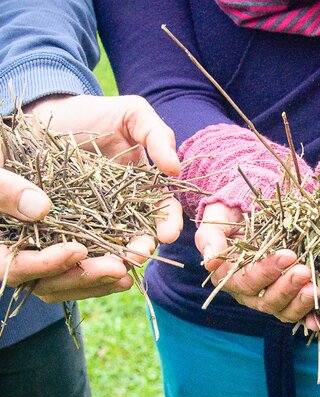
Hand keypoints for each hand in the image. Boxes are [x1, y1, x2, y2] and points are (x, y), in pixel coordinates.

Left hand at [1, 94, 182, 302]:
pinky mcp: (64, 221)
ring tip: (112, 263)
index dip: (168, 222)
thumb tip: (175, 170)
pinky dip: (80, 253)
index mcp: (144, 187)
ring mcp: (94, 217)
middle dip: (141, 247)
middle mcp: (123, 208)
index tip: (167, 233)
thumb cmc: (94, 113)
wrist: (46, 114)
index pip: (163, 210)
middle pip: (139, 234)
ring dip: (114, 256)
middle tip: (137, 255)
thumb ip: (157, 136)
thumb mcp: (132, 115)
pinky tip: (81, 259)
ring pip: (108, 244)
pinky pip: (74, 241)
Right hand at [196, 203, 319, 324]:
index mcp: (228, 278)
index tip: (287, 256)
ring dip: (300, 302)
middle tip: (304, 272)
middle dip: (287, 287)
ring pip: (283, 310)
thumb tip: (211, 260)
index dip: (266, 272)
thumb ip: (211, 238)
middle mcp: (248, 293)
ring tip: (316, 289)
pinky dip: (309, 317)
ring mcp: (268, 297)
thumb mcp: (217, 222)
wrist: (245, 217)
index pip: (246, 281)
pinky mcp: (287, 298)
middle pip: (266, 300)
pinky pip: (298, 312)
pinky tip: (319, 319)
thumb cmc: (229, 219)